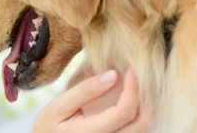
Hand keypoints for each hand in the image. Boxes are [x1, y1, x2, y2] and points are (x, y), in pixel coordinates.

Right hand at [31, 68, 151, 132]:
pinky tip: (131, 96)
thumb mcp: (59, 106)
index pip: (125, 112)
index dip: (133, 89)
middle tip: (137, 74)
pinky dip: (140, 111)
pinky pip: (137, 128)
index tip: (130, 69)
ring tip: (135, 83)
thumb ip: (85, 91)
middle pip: (143, 123)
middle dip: (147, 97)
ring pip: (145, 127)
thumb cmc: (49, 126)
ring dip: (146, 105)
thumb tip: (114, 74)